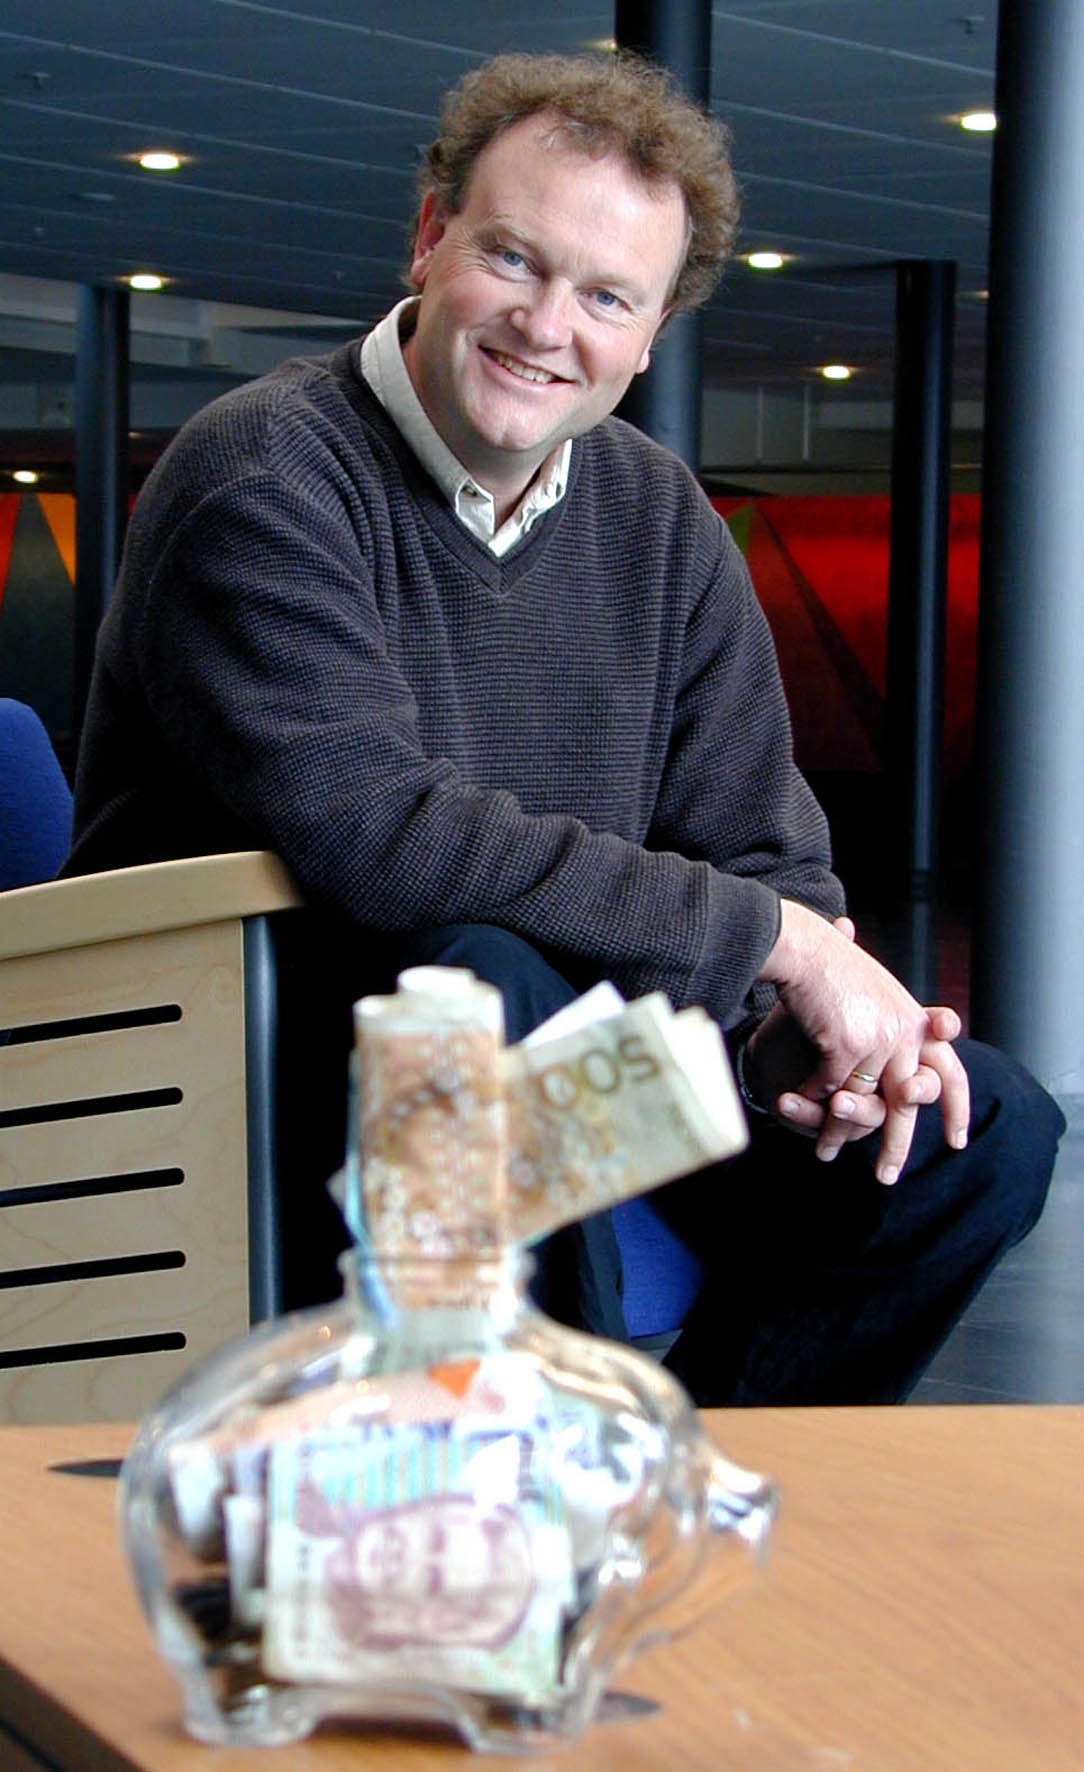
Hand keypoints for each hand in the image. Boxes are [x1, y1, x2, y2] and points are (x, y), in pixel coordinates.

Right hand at [750, 902, 969, 1182]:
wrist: (803, 947)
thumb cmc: (831, 963)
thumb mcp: (874, 989)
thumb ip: (893, 1019)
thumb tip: (933, 1027)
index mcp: (914, 1020)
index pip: (948, 1071)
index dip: (954, 1107)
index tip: (958, 1140)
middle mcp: (905, 1032)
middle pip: (907, 1102)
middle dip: (896, 1145)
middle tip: (887, 1176)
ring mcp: (879, 1040)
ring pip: (861, 1103)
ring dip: (837, 1132)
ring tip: (826, 1154)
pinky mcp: (848, 1046)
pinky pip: (829, 1089)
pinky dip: (810, 1104)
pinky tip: (794, 1112)